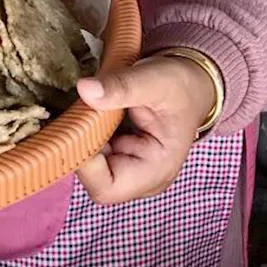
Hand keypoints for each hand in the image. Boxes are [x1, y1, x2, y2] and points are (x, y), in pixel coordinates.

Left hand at [74, 54, 217, 204]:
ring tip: (85, 106)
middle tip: (77, 109)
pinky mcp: (115, 154)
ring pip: (85, 162)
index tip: (77, 125)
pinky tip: (87, 110)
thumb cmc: (179, 86)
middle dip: (78, 143)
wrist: (190, 84)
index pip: (106, 187)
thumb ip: (121, 86)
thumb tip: (84, 89)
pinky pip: (87, 149)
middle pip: (91, 177)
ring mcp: (125, 167)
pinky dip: (81, 130)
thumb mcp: (155, 80)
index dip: (84, 163)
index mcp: (155, 170)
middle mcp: (138, 177)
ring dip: (78, 135)